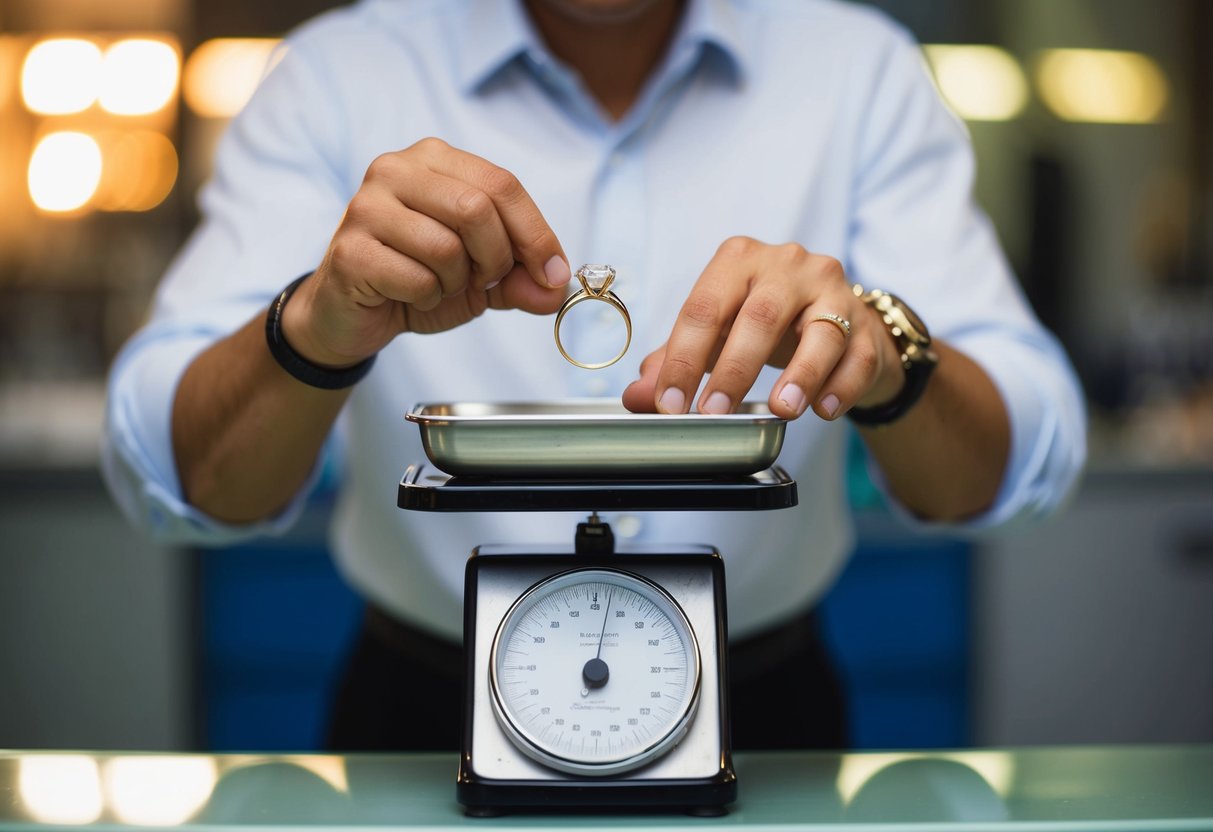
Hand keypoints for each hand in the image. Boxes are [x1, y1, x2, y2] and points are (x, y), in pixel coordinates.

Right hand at [282, 138, 571, 366]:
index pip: (502, 185)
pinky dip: (427, 298)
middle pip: (477, 209)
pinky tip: (408, 295)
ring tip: (437, 285)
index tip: (553, 274)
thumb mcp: (480, 278)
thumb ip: (520, 278)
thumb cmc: (416, 279)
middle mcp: (395, 170)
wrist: (350, 313)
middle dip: (496, 259)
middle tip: (484, 283)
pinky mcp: (350, 250)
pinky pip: (417, 279)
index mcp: (433, 159)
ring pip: (447, 247)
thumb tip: (557, 289)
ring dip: (456, 283)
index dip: (536, 233)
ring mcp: (366, 207)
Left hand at [621, 237, 905, 420]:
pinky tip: (824, 410)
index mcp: (738, 260)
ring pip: (821, 331)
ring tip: (783, 410)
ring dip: (802, 374)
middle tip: (714, 413)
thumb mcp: (717, 334)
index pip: (703, 308)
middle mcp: (787, 264)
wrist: (833, 317)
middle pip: (759, 315)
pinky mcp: (865, 321)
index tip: (669, 403)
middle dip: (734, 369)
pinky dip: (841, 385)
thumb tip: (637, 397)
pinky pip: (858, 354)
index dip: (682, 358)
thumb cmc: (764, 323)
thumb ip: (675, 361)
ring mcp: (831, 289)